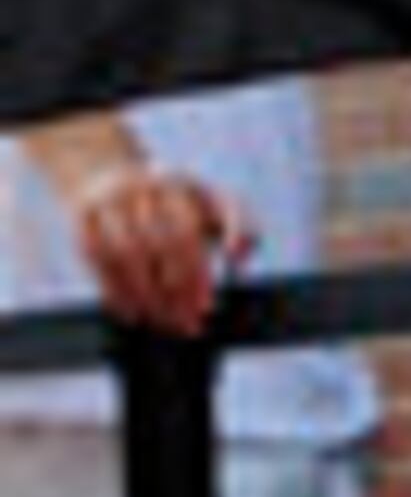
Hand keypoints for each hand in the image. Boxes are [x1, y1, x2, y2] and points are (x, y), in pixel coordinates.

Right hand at [69, 158, 248, 337]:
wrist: (112, 173)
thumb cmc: (175, 204)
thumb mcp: (211, 205)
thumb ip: (239, 227)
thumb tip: (240, 256)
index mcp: (179, 185)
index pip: (188, 233)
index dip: (196, 273)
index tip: (205, 307)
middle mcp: (142, 187)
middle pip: (158, 245)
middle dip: (174, 292)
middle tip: (185, 323)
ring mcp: (110, 199)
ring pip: (126, 254)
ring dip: (145, 296)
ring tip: (160, 322)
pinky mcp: (84, 214)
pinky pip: (95, 257)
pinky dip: (113, 289)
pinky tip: (130, 312)